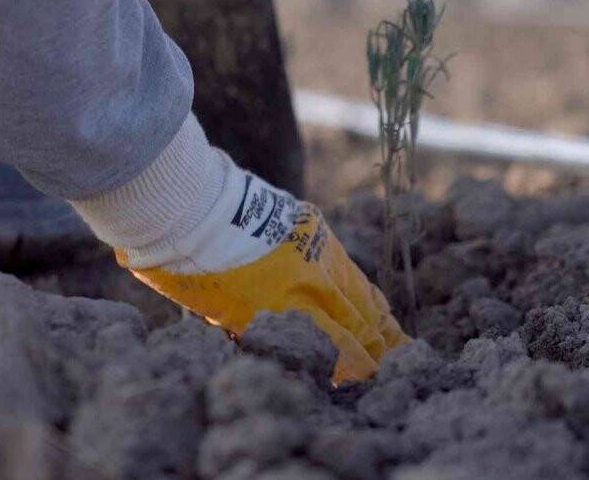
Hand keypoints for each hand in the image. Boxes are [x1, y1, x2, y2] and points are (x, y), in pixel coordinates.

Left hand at [119, 188, 408, 382]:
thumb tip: (277, 347)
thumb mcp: (225, 317)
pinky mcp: (313, 228)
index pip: (341, 346)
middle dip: (379, 346)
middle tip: (394, 364)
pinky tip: (373, 302)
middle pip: (360, 320)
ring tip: (395, 340)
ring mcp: (317, 252)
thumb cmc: (195, 268)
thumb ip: (259, 335)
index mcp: (290, 310)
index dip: (358, 366)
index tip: (364, 379)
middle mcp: (311, 282)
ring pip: (359, 291)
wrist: (193, 209)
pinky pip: (346, 266)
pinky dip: (360, 288)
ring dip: (378, 318)